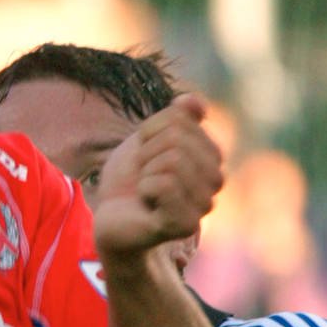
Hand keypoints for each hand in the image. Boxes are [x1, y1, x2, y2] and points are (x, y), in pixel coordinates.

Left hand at [91, 94, 221, 265]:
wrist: (110, 220)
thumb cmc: (128, 181)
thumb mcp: (146, 141)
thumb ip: (173, 119)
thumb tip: (193, 101)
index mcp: (210, 156)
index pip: (181, 118)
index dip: (149, 132)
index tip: (144, 155)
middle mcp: (215, 180)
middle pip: (178, 139)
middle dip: (146, 153)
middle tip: (143, 176)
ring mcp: (204, 204)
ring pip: (173, 161)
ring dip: (145, 174)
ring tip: (145, 191)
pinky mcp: (186, 224)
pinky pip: (166, 185)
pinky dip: (145, 190)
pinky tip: (147, 205)